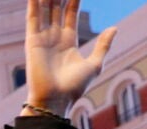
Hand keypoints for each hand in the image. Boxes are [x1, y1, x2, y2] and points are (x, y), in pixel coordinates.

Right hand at [24, 0, 115, 116]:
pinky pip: (33, 18)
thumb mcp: (95, 65)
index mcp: (68, 42)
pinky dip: (34, 4)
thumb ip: (103, 45)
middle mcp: (54, 38)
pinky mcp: (32, 41)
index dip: (74, 0)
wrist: (55, 101)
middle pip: (56, 9)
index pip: (70, 14)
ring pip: (45, 10)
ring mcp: (42, 39)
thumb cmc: (74, 88)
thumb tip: (114, 28)